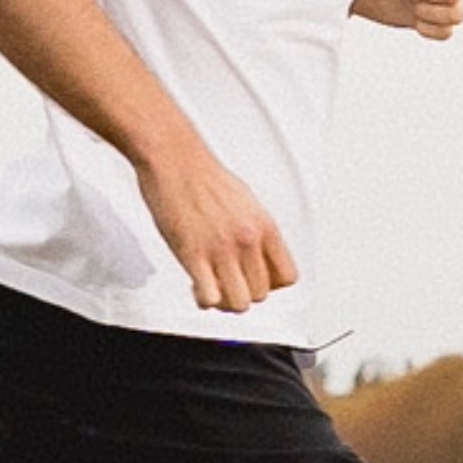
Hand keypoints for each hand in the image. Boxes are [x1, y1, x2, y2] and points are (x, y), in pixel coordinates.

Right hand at [135, 139, 299, 314]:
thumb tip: (257, 253)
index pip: (287, 276)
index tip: (255, 279)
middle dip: (244, 293)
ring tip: (213, 288)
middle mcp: (247, 240)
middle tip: (228, 284)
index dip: (271, 284)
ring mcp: (221, 249)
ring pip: (240, 303)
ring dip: (225, 302)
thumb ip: (255, 231)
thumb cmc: (204, 175)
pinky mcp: (193, 254)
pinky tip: (196, 286)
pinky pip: (210, 298)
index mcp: (264, 226)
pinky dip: (204, 299)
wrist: (174, 159)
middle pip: (262, 294)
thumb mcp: (246, 201)